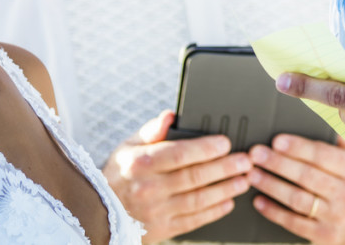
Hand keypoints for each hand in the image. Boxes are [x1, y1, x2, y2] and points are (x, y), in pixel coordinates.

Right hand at [102, 110, 251, 242]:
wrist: (99, 212)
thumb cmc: (119, 174)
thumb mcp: (128, 146)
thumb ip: (152, 130)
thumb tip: (171, 116)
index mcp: (140, 163)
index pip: (179, 154)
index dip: (206, 148)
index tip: (226, 143)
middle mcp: (148, 188)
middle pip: (194, 177)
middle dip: (224, 168)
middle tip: (245, 161)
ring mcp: (155, 212)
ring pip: (197, 200)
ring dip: (224, 190)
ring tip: (243, 180)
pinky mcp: (162, 229)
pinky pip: (193, 220)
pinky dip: (213, 211)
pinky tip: (228, 202)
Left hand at [248, 135, 344, 244]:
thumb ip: (343, 140)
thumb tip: (327, 115)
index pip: (323, 156)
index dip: (298, 147)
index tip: (277, 140)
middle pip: (306, 176)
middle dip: (277, 163)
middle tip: (256, 154)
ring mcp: (336, 217)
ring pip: (298, 199)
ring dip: (271, 185)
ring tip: (252, 174)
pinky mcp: (325, 236)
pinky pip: (295, 223)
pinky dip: (274, 212)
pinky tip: (259, 201)